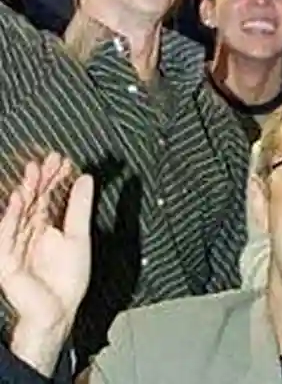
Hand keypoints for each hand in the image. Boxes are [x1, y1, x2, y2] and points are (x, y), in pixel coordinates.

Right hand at [0, 154, 93, 340]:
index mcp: (45, 227)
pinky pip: (6, 236)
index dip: (54, 178)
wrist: (59, 310)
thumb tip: (85, 179)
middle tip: (48, 159)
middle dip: (40, 179)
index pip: (48, 196)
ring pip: (19, 214)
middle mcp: (30, 233)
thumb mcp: (78, 234)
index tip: (62, 160)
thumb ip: (79, 207)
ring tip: (33, 172)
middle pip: (33, 201)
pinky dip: (10, 217)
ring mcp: (17, 245)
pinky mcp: (8, 261)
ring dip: (25, 192)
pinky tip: (17, 200)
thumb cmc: (67, 279)